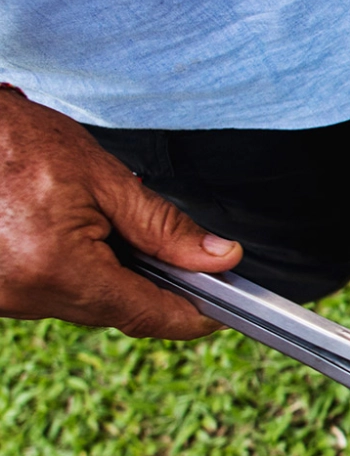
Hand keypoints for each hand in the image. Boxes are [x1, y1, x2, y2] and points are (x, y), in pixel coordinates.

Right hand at [0, 88, 242, 337]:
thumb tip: (219, 258)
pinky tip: (63, 232)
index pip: (147, 315)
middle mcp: (24, 294)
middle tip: (161, 245)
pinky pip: (49, 293)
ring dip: (104, 275)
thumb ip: (164, 226)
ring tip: (91, 222)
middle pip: (115, 312)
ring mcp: (2, 297)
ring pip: (82, 304)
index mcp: (57, 268)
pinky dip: (70, 270)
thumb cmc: (12, 139)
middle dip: (146, 284)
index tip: (222, 311)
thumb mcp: (102, 176)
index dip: (193, 316)